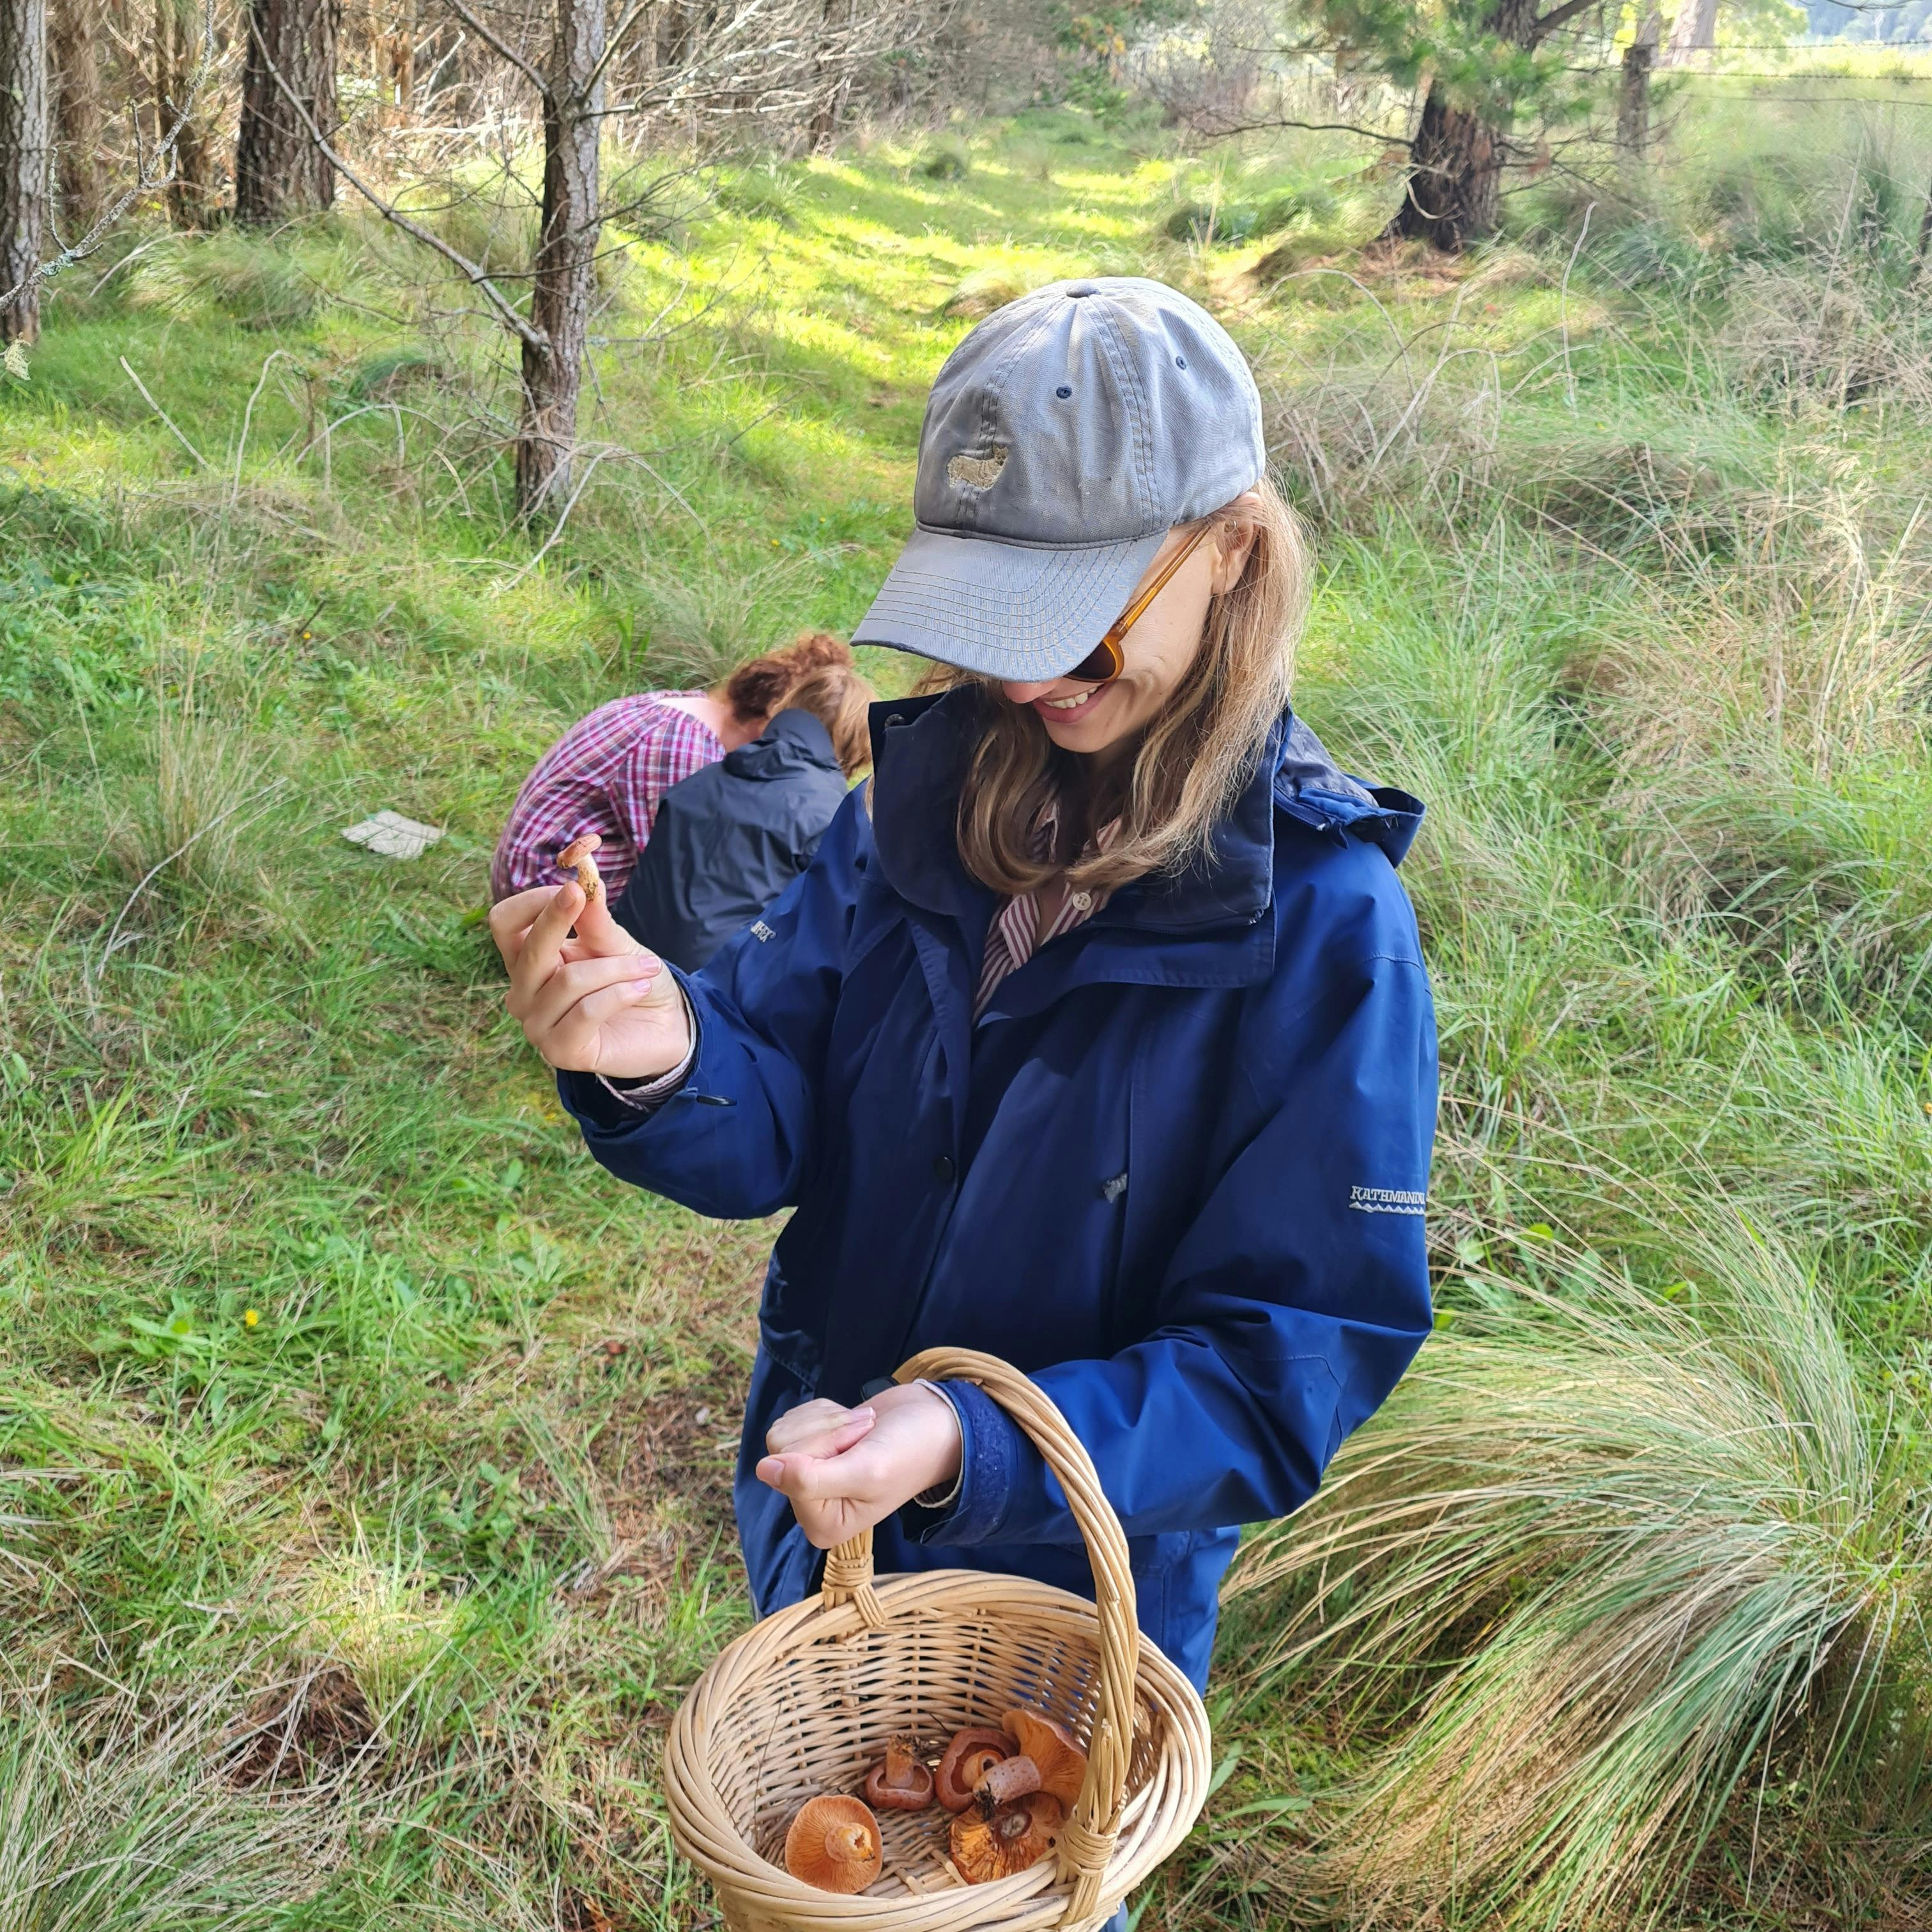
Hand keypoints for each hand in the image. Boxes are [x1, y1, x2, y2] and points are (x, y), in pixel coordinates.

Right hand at [489, 879, 691, 1078]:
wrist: (666, 1028)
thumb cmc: (633, 980)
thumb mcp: (616, 943)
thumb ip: (595, 920)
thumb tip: (584, 881)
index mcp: (527, 960)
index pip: (504, 923)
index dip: (534, 901)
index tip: (575, 887)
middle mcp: (523, 993)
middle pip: (529, 951)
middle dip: (561, 919)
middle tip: (589, 897)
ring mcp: (537, 1026)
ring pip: (569, 980)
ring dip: (617, 968)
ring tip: (648, 968)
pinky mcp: (560, 1052)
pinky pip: (587, 1010)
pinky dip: (620, 993)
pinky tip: (641, 988)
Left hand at [756, 1382, 963, 1549]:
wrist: (935, 1422)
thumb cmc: (909, 1452)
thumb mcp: (866, 1471)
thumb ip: (811, 1479)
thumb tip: (762, 1470)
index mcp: (823, 1524)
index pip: (787, 1470)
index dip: (824, 1446)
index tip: (861, 1446)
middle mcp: (810, 1504)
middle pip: (781, 1447)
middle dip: (826, 1430)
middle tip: (864, 1435)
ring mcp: (809, 1475)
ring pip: (785, 1431)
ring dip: (828, 1420)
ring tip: (862, 1429)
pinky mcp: (811, 1446)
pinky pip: (796, 1417)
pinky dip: (827, 1412)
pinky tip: (854, 1423)